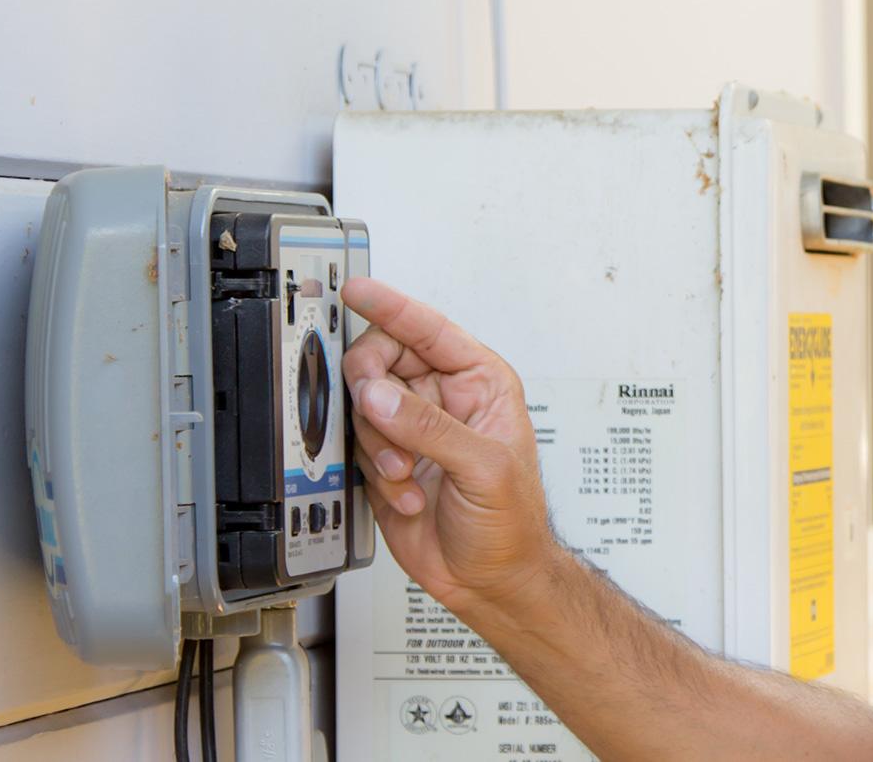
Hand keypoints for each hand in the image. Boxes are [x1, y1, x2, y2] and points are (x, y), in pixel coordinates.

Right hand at [339, 276, 558, 615]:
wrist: (493, 580)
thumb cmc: (513, 524)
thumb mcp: (484, 468)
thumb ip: (431, 428)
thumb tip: (381, 395)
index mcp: (481, 382)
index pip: (430, 329)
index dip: (393, 308)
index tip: (358, 291)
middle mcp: (445, 399)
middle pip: (382, 361)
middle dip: (375, 392)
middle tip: (379, 415)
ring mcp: (415, 430)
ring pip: (364, 405)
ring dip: (380, 444)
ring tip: (409, 474)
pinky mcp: (388, 461)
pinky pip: (359, 447)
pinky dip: (375, 472)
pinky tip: (407, 494)